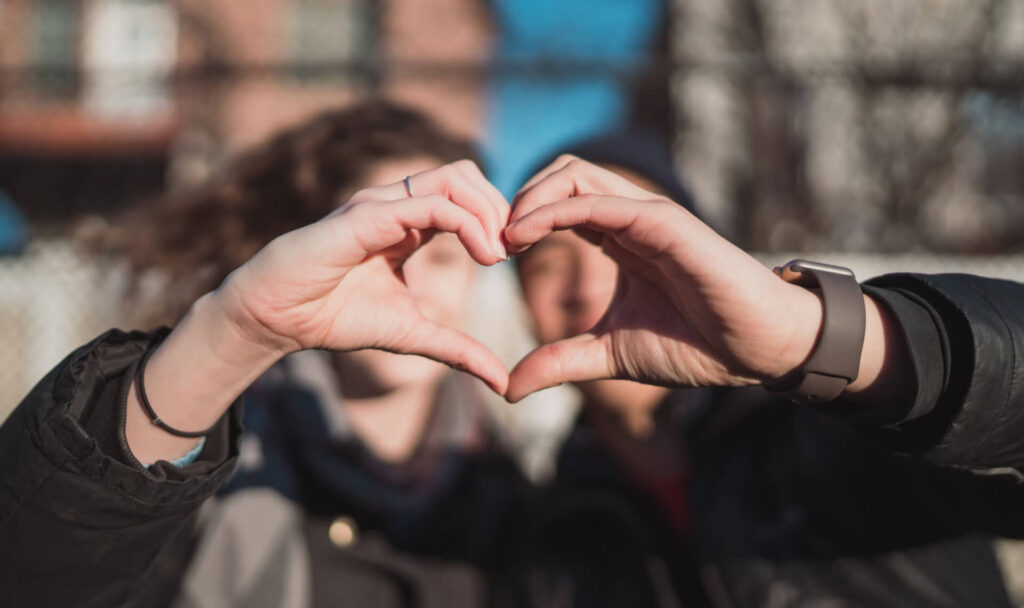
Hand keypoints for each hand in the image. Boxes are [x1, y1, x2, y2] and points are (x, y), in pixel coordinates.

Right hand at [217, 160, 510, 393]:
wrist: (277, 319)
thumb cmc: (334, 317)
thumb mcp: (412, 335)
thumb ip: (458, 350)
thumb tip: (502, 383)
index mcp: (408, 223)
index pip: (466, 196)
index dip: (498, 219)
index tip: (516, 256)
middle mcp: (397, 204)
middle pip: (466, 174)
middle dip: (500, 207)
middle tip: (515, 250)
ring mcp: (381, 204)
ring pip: (454, 178)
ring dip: (488, 211)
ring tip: (499, 254)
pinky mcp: (367, 215)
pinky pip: (430, 204)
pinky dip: (467, 223)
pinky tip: (483, 256)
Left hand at [503, 157, 823, 401]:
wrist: (755, 350)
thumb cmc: (696, 345)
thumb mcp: (609, 354)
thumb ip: (560, 362)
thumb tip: (507, 387)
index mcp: (618, 238)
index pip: (558, 203)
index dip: (519, 219)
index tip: (489, 255)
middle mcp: (630, 218)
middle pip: (562, 174)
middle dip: (518, 198)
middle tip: (490, 241)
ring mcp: (647, 215)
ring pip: (576, 174)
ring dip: (529, 197)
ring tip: (503, 237)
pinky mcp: (664, 222)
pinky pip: (599, 202)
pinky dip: (554, 210)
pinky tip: (524, 236)